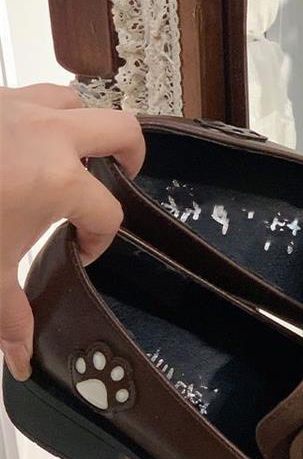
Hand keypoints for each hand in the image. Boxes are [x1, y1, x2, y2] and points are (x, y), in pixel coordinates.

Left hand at [0, 84, 144, 380]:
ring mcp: (18, 107)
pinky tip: (19, 146)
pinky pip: (32, 96)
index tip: (79, 252)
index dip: (100, 240)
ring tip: (71, 157)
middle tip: (119, 182)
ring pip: (78, 102)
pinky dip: (41, 118)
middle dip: (133, 158)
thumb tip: (21, 362)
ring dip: (85, 128)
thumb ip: (9, 314)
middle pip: (123, 131)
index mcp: (60, 181)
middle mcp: (51, 135)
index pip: (108, 213)